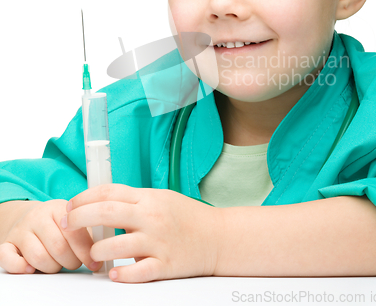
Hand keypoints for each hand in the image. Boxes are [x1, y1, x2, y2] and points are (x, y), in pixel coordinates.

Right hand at [0, 200, 101, 273]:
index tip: (94, 262)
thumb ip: (88, 232)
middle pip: (58, 247)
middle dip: (71, 262)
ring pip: (37, 257)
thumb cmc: (58, 223)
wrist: (31, 216)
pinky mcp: (7, 242)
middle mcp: (39, 216)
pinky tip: (31, 269)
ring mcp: (21, 229)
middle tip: (75, 263)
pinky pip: (8, 258)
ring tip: (59, 264)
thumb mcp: (74, 220)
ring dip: (52, 267)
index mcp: (59, 208)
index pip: (75, 232)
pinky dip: (20, 267)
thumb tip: (103, 249)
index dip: (86, 251)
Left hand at [61, 184, 223, 282]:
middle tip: (66, 224)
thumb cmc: (188, 216)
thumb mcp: (161, 199)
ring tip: (90, 254)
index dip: (84, 197)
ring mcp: (158, 241)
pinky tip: (113, 274)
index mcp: (149, 198)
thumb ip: (135, 200)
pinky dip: (122, 274)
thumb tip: (102, 203)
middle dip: (79, 218)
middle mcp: (151, 217)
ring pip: (116, 245)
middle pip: (106, 213)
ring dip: (96, 250)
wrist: (218, 237)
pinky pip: (139, 271)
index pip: (109, 192)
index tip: (70, 205)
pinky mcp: (165, 264)